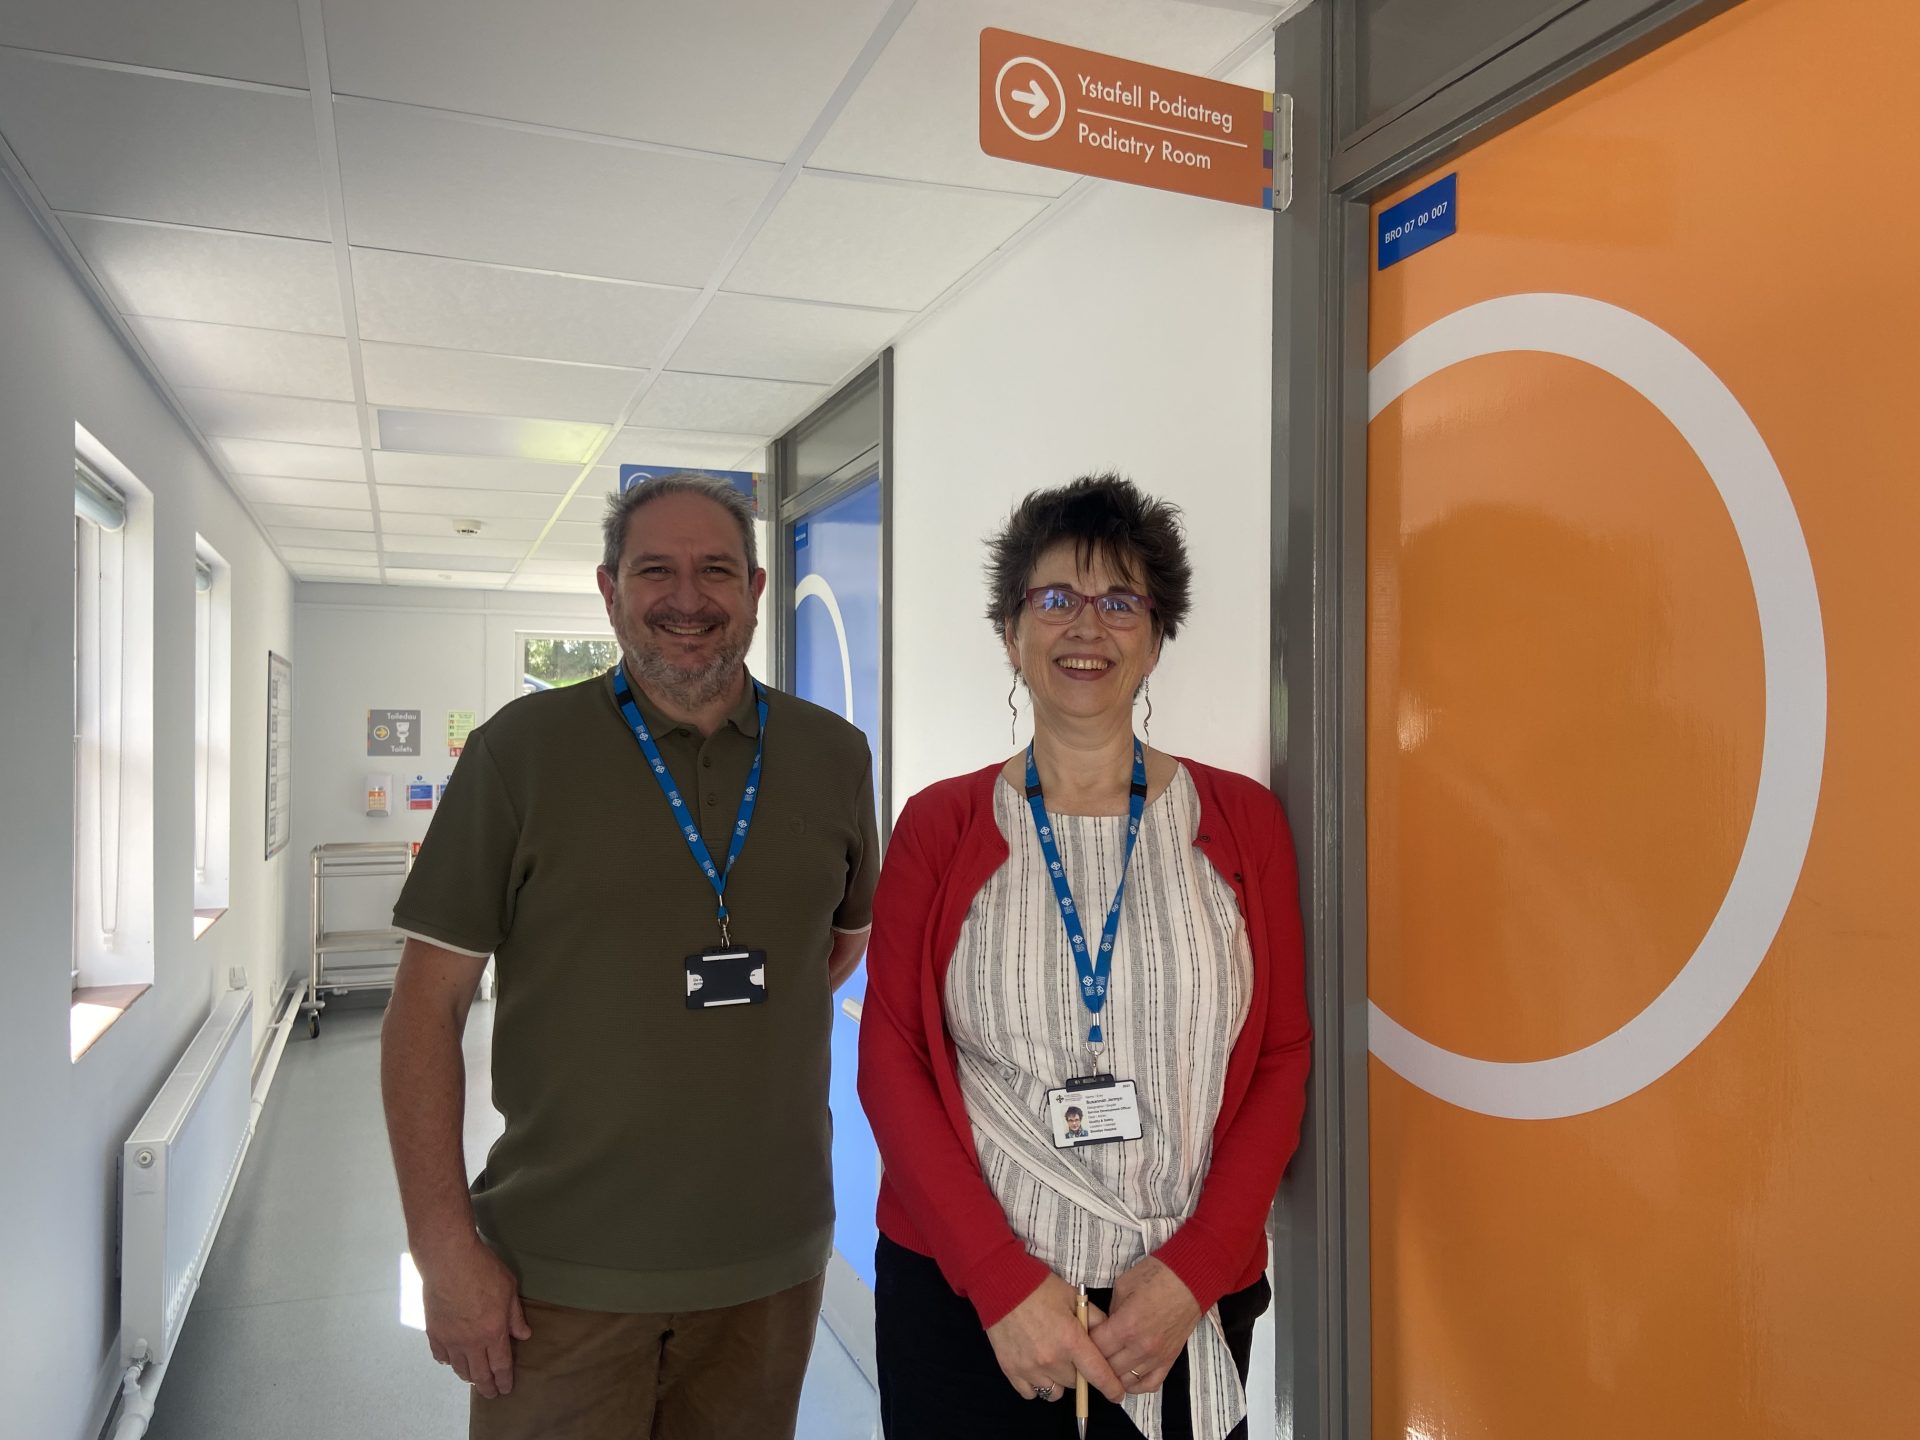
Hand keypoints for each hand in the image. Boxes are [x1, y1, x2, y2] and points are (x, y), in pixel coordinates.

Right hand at [417, 1237, 532, 1398]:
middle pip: (479, 1373)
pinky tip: (451, 1361)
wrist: (449, 1260)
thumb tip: (523, 1335)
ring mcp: (450, 1339)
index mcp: (493, 1333)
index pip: (500, 1365)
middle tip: (491, 1393)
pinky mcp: (434, 1332)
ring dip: (467, 1376)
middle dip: (486, 1386)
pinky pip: (441, 1355)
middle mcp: (471, 1342)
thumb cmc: (483, 1270)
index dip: (504, 1380)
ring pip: (459, 1368)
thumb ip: (515, 1316)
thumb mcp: (509, 1289)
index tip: (505, 1389)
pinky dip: (447, 1361)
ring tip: (473, 1380)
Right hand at [985, 1274, 1125, 1405]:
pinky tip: (1036, 1367)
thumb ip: (1095, 1319)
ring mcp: (1030, 1368)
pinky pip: (1032, 1393)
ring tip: (1053, 1361)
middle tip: (1072, 1354)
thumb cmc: (1040, 1288)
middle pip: (1076, 1383)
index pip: (1098, 1374)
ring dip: (1058, 1380)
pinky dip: (1037, 1385)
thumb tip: (1110, 1337)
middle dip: (1079, 1372)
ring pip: (1055, 1392)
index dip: (1111, 1388)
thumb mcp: (1075, 1297)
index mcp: (1071, 1340)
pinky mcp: (1011, 1371)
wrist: (1001, 1284)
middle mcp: (1052, 1360)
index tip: (1117, 1394)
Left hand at [1091, 1256, 1201, 1393]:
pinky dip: (1136, 1385)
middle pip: (1107, 1368)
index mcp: (1126, 1325)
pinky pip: (1149, 1385)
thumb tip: (1101, 1328)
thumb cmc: (1156, 1276)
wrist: (1190, 1279)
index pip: (1095, 1349)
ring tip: (1107, 1362)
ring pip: (1125, 1380)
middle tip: (1091, 1350)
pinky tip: (1127, 1376)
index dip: (1084, 1344)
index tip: (1081, 1339)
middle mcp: (1140, 1347)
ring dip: (1113, 1373)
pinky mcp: (1169, 1360)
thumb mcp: (1123, 1286)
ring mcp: (1156, 1357)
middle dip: (1096, 1360)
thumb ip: (1109, 1311)